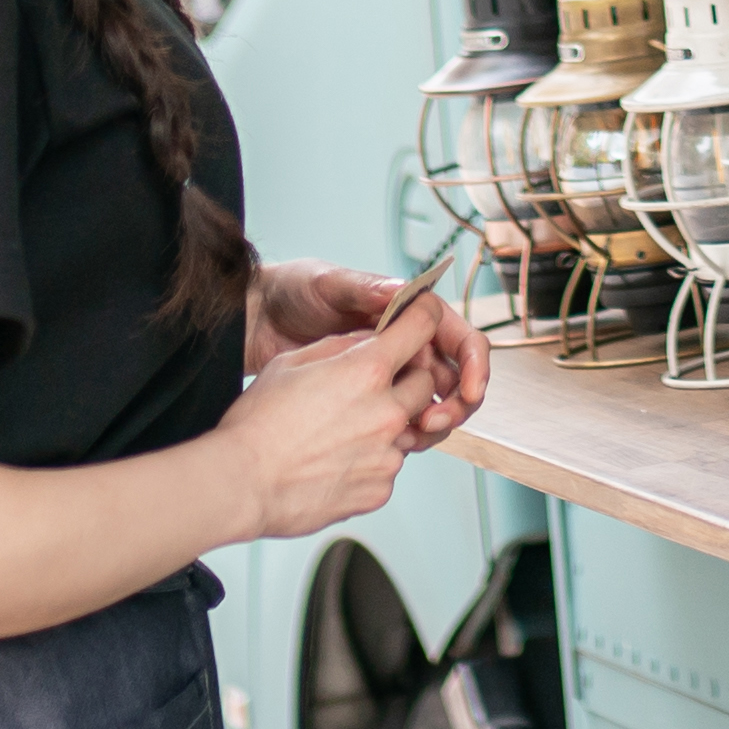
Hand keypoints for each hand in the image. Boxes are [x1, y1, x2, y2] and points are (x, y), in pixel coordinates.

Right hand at [209, 297, 446, 541]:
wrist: (242, 484)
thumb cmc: (258, 423)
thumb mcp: (292, 362)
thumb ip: (341, 347)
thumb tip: (370, 341)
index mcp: (367, 371)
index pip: (421, 327)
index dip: (422, 318)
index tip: (420, 320)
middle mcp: (387, 412)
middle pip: (425, 383)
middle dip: (406, 379)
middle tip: (369, 388)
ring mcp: (387, 455)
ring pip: (407, 428)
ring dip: (387, 424)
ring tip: (340, 432)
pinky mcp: (380, 490)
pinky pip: (388, 466)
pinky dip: (370, 461)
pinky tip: (334, 462)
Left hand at [255, 262, 492, 436]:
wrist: (255, 323)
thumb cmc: (290, 292)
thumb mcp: (324, 284)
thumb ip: (362, 288)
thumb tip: (401, 290)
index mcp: (405, 312)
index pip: (458, 337)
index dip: (473, 364)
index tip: (470, 389)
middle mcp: (404, 345)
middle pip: (454, 378)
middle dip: (457, 403)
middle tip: (435, 421)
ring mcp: (387, 376)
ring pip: (431, 406)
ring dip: (433, 424)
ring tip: (414, 436)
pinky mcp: (367, 402)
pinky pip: (400, 424)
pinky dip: (404, 437)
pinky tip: (391, 444)